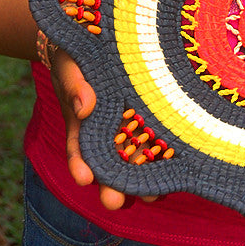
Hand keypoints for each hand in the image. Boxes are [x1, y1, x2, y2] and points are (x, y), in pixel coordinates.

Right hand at [48, 48, 157, 209]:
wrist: (97, 42)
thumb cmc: (77, 57)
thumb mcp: (70, 66)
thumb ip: (75, 85)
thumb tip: (84, 107)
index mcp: (81, 123)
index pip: (78, 148)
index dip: (79, 165)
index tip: (83, 179)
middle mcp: (104, 133)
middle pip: (106, 165)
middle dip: (110, 186)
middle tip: (114, 202)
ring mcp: (126, 130)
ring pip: (133, 161)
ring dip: (140, 181)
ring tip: (152, 197)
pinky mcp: (147, 122)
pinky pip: (154, 144)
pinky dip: (161, 160)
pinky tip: (174, 174)